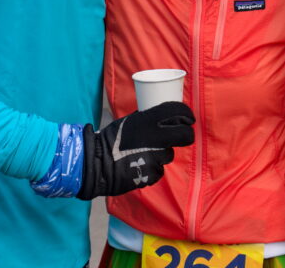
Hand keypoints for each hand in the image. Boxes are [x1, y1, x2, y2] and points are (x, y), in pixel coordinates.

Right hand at [76, 101, 194, 199]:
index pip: (178, 112)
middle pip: (185, 135)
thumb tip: (161, 117)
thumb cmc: (110, 140)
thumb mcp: (129, 121)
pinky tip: (139, 165)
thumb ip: (146, 119)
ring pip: (169, 154)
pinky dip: (152, 168)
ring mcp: (156, 156)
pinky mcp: (153, 173)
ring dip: (161, 154)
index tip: (188, 119)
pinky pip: (159, 169)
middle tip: (181, 137)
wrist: (96, 163)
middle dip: (186, 135)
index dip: (187, 115)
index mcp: (149, 120)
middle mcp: (156, 136)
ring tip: (144, 154)